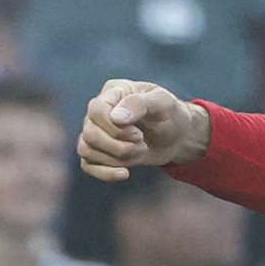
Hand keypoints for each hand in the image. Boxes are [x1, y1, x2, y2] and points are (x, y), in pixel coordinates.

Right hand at [79, 78, 208, 180]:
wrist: (177, 136)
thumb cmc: (171, 115)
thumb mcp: (163, 103)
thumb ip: (139, 104)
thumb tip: (115, 117)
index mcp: (113, 92)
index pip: (96, 111)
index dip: (115, 129)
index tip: (139, 134)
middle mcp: (100, 110)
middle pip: (90, 133)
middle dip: (118, 146)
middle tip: (142, 144)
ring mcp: (96, 130)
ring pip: (86, 150)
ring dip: (117, 158)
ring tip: (140, 153)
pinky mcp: (99, 150)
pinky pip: (87, 164)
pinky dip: (105, 172)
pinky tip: (125, 173)